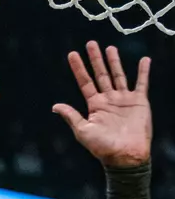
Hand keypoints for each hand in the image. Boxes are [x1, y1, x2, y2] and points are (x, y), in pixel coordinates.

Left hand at [54, 43, 151, 166]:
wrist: (125, 155)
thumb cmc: (102, 147)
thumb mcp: (83, 131)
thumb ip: (71, 116)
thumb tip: (54, 106)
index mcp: (95, 106)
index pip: (85, 82)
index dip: (78, 68)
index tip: (72, 54)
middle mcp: (108, 100)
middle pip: (101, 74)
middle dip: (95, 60)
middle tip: (90, 43)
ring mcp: (124, 99)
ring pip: (118, 75)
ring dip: (115, 61)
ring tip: (110, 48)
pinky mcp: (139, 101)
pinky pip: (141, 83)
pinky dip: (143, 71)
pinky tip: (144, 60)